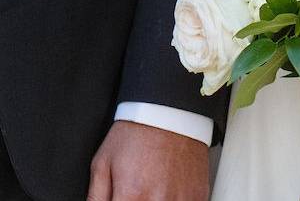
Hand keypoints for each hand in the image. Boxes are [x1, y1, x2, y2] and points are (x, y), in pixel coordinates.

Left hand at [87, 121, 209, 200]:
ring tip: (150, 192)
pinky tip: (167, 194)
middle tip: (137, 194)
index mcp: (132, 195)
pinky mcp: (198, 195)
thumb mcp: (103, 163)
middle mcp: (158, 200)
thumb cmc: (137, 133)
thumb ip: (96, 197)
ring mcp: (182, 199)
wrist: (170, 112)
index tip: (120, 200)